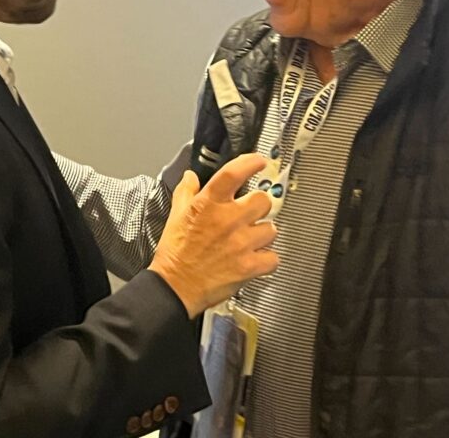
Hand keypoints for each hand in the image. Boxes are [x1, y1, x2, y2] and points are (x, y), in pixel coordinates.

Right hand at [148, 153, 278, 318]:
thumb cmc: (175, 253)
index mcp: (208, 205)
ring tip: (250, 240)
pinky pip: (273, 257)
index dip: (251, 162)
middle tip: (250, 215)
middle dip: (258, 207)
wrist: (174, 287)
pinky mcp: (249, 266)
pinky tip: (255, 259)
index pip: (234, 173)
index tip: (259, 162)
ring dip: (263, 234)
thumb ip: (186, 192)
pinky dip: (267, 259)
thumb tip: (190, 177)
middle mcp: (227, 220)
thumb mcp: (176, 216)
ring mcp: (240, 244)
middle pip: (263, 200)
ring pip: (271, 229)